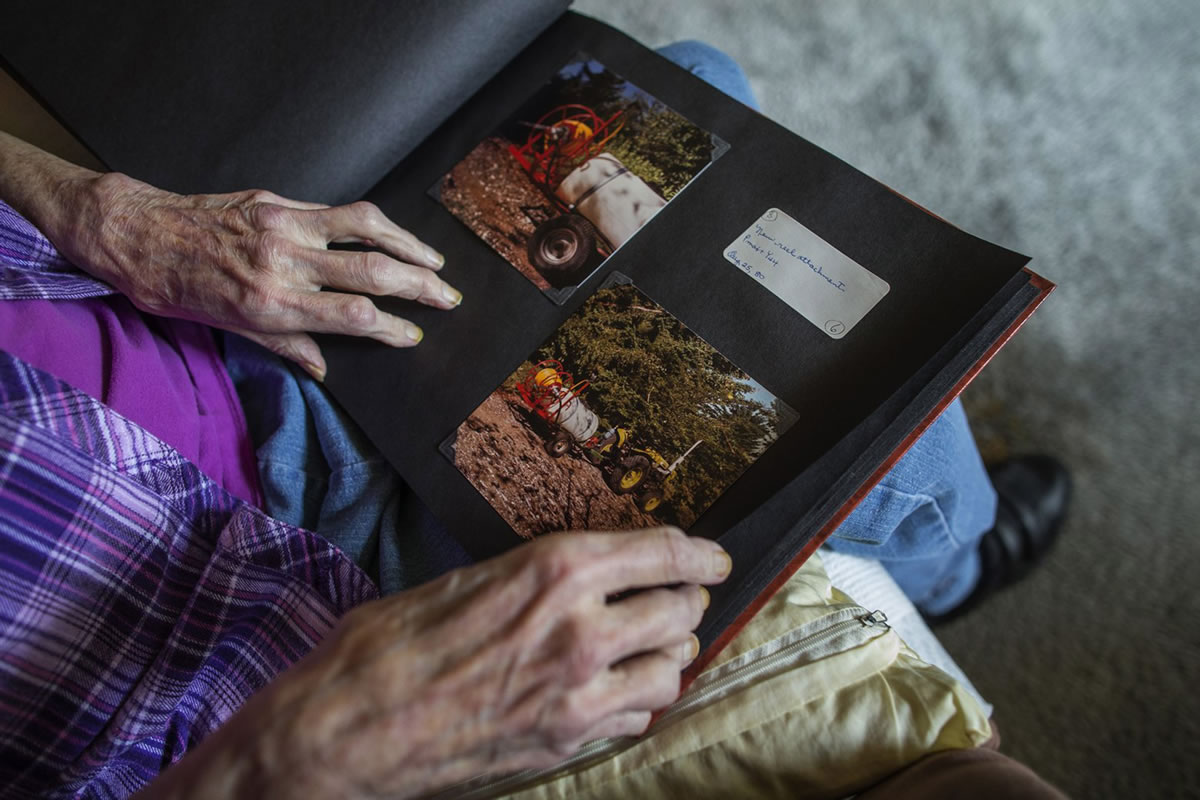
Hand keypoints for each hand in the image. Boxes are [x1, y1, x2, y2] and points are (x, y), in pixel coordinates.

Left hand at [0, 133, 458, 379]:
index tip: (414, 335)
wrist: (137, 234)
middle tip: (448, 298)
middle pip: (373, 273)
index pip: (354, 317)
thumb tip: (323, 367)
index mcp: (273, 305)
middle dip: (420, 286)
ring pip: (366, 230)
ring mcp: (285, 227)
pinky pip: (339, 211)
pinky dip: (376, 224)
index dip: (394, 327)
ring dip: (409, 246)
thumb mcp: (228, 330)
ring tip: (436, 261)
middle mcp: (285, 264)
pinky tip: (393, 235)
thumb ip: (284, 345)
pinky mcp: (279, 201)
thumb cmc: (176, 288)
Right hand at [141, 527, 731, 799]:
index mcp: (556, 572)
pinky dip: (638, 701)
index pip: (664, 553)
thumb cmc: (390, 644)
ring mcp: (580, 696)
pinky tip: (614, 690)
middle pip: (683, 612)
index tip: (712, 557)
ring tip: (647, 645)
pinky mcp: (567, 742)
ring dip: (668, 654)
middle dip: (686, 601)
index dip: (701, 553)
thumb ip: (538, 576)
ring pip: (673, 671)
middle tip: (677, 597)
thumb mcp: (467, 579)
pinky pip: (638, 720)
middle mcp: (582, 632)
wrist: (350, 730)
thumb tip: (590, 570)